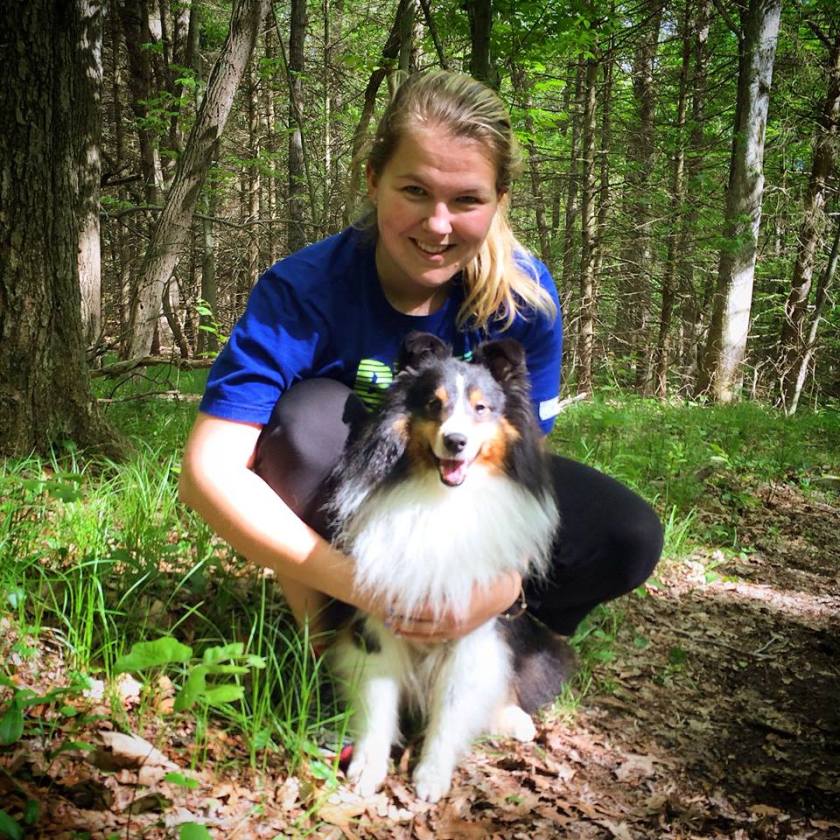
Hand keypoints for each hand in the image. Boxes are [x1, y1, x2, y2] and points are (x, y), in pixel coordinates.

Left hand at [381, 571, 522, 643]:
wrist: (504, 592)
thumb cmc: (483, 577)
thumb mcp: (461, 571)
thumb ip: (440, 571)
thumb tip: (417, 561)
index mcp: (451, 610)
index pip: (417, 610)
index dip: (400, 605)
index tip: (386, 599)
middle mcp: (451, 624)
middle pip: (417, 624)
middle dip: (398, 618)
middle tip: (382, 611)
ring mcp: (455, 632)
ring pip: (423, 634)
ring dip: (405, 629)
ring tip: (389, 623)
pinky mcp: (458, 634)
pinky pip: (433, 638)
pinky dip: (417, 636)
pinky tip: (405, 632)